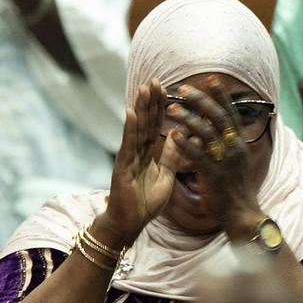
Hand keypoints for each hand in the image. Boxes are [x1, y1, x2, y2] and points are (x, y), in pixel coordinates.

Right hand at [103, 82, 179, 242]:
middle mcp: (136, 151)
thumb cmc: (145, 203)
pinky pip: (128, 145)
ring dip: (140, 108)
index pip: (154, 126)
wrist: (130, 223)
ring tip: (143, 89)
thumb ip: (170, 156)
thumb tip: (180, 137)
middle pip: (145, 122)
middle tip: (154, 80)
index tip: (164, 88)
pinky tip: (131, 113)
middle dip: (150, 101)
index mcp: (147, 154)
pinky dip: (130, 129)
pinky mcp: (122, 167)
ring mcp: (128, 158)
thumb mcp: (165, 176)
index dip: (160, 107)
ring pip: (136, 129)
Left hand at [166, 79, 260, 236]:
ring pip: (206, 134)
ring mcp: (225, 161)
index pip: (230, 113)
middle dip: (200, 101)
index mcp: (239, 142)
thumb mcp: (234, 160)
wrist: (241, 213)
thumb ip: (225, 142)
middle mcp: (234, 148)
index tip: (210, 78)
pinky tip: (172, 135)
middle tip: (183, 88)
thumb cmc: (233, 186)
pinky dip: (186, 144)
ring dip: (188, 119)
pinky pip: (198, 156)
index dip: (220, 96)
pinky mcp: (214, 175)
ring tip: (171, 109)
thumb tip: (215, 125)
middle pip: (218, 117)